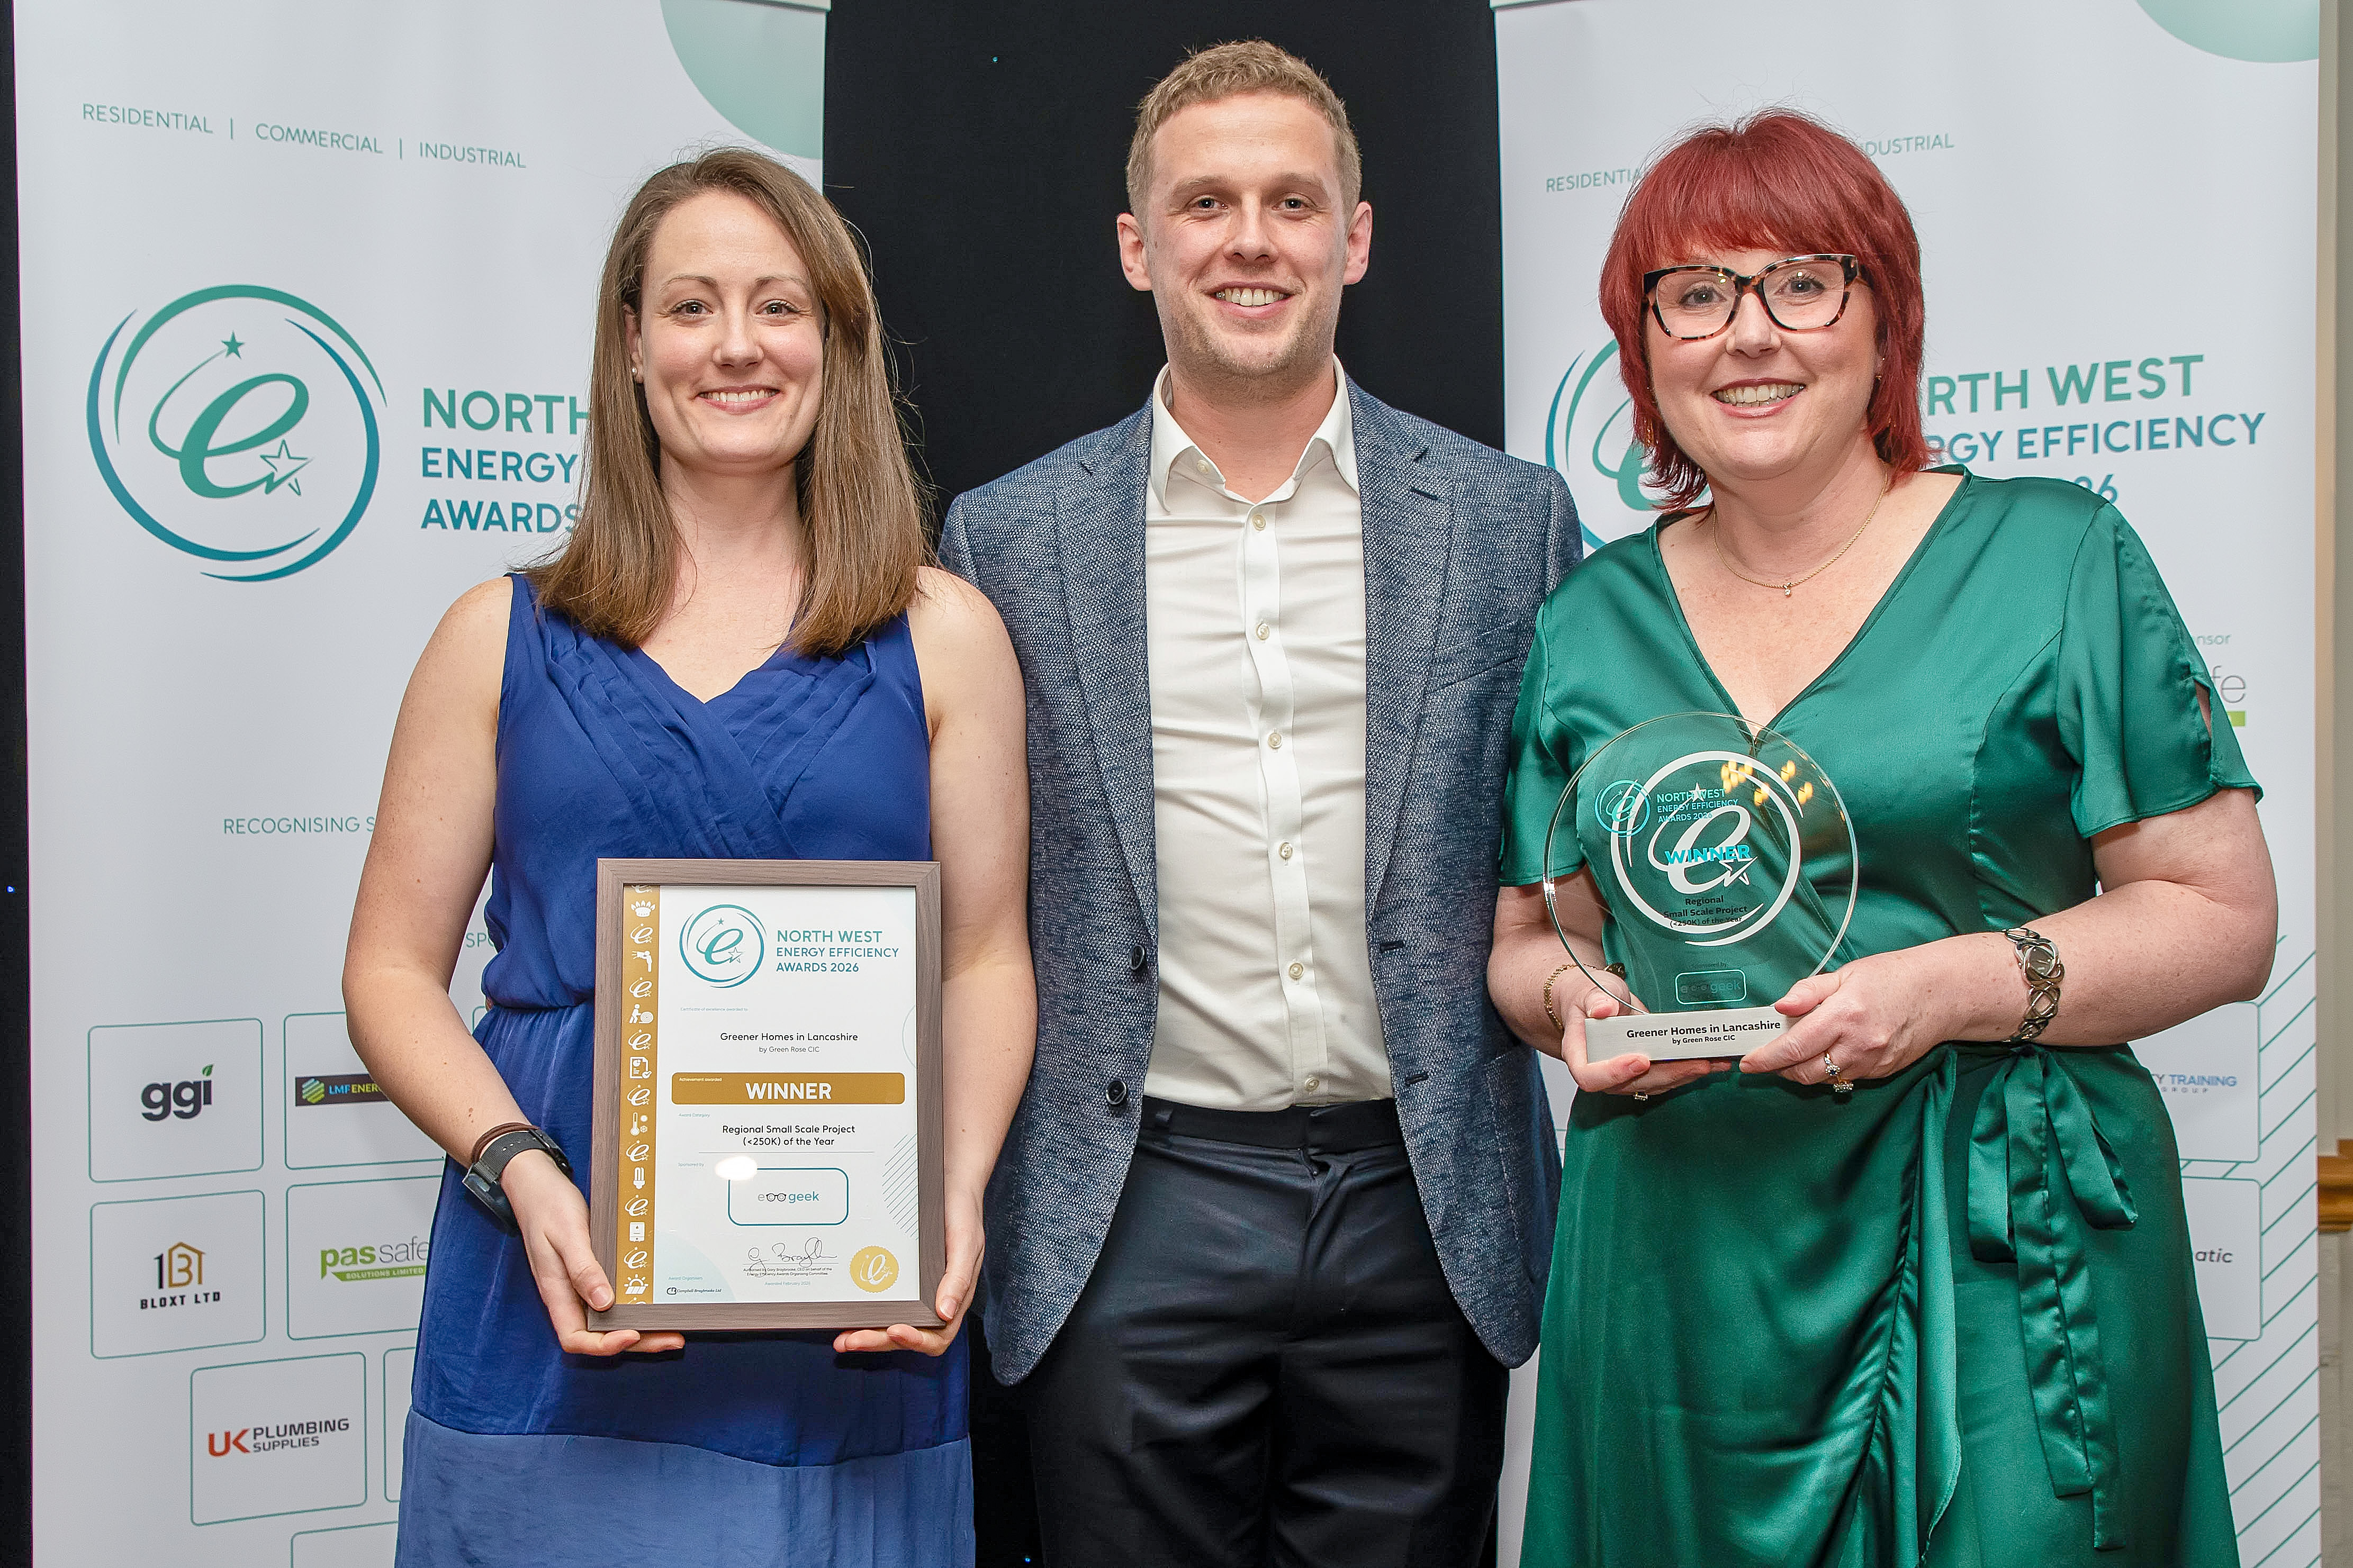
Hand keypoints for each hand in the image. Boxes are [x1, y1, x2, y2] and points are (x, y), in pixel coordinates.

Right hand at [504, 1150, 684, 1355]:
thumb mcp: (567, 1234)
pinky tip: (657, 1299)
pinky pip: (614, 1298)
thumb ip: (582, 1269)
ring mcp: (581, 1286)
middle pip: (600, 1335)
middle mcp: (570, 1296)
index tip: (632, 1334)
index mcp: (557, 1292)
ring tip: (674, 1325)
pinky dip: (635, 1303)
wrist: (538, 1185)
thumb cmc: (548, 1207)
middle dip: (638, 1341)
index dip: (603, 1345)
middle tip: (674, 1338)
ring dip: (641, 1326)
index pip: (575, 1338)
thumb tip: (604, 1303)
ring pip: (611, 1319)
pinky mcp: (592, 1273)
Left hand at [832, 1184, 980, 1356]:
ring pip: (891, 1325)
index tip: (894, 1330)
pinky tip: (847, 1311)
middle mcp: (934, 1299)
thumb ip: (959, 1278)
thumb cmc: (962, 1213)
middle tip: (850, 1340)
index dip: (915, 1340)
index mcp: (954, 1296)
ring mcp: (916, 1290)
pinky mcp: (899, 1277)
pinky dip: (866, 1313)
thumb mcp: (966, 1242)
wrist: (949, 1181)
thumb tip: (946, 1312)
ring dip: (867, 1334)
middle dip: (878, 1341)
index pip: (936, 1335)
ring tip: (842, 1338)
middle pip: (907, 1335)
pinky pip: (884, 1303)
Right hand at [1558, 971, 1728, 1098]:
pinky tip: (1710, 1062)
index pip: (1590, 1077)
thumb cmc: (1587, 998)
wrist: (1597, 1002)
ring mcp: (1623, 1075)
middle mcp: (1602, 1071)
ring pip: (1653, 1084)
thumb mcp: (1589, 991)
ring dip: (1685, 1075)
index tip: (1641, 1060)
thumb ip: (1595, 1000)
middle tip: (1697, 1063)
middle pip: (1631, 1084)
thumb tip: (1603, 1009)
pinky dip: (1687, 1070)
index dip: (1614, 1073)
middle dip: (1668, 1074)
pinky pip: (1664, 1077)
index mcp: (1580, 1054)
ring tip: (1713, 1062)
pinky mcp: (1643, 1072)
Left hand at [1739, 948, 1954, 1086]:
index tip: (1748, 1063)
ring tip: (1798, 1052)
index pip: (1795, 1047)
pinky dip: (1830, 1070)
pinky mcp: (1882, 1072)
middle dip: (1781, 1068)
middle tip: (1769, 1057)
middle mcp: (1858, 1044)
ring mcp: (1872, 1062)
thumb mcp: (1845, 974)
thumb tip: (1779, 1006)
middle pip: (1806, 1072)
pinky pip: (1846, 1078)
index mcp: (1844, 1015)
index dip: (1766, 1058)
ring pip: (1825, 1079)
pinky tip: (1830, 1052)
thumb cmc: (1891, 978)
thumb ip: (1808, 991)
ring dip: (1804, 1071)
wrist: (1940, 994)